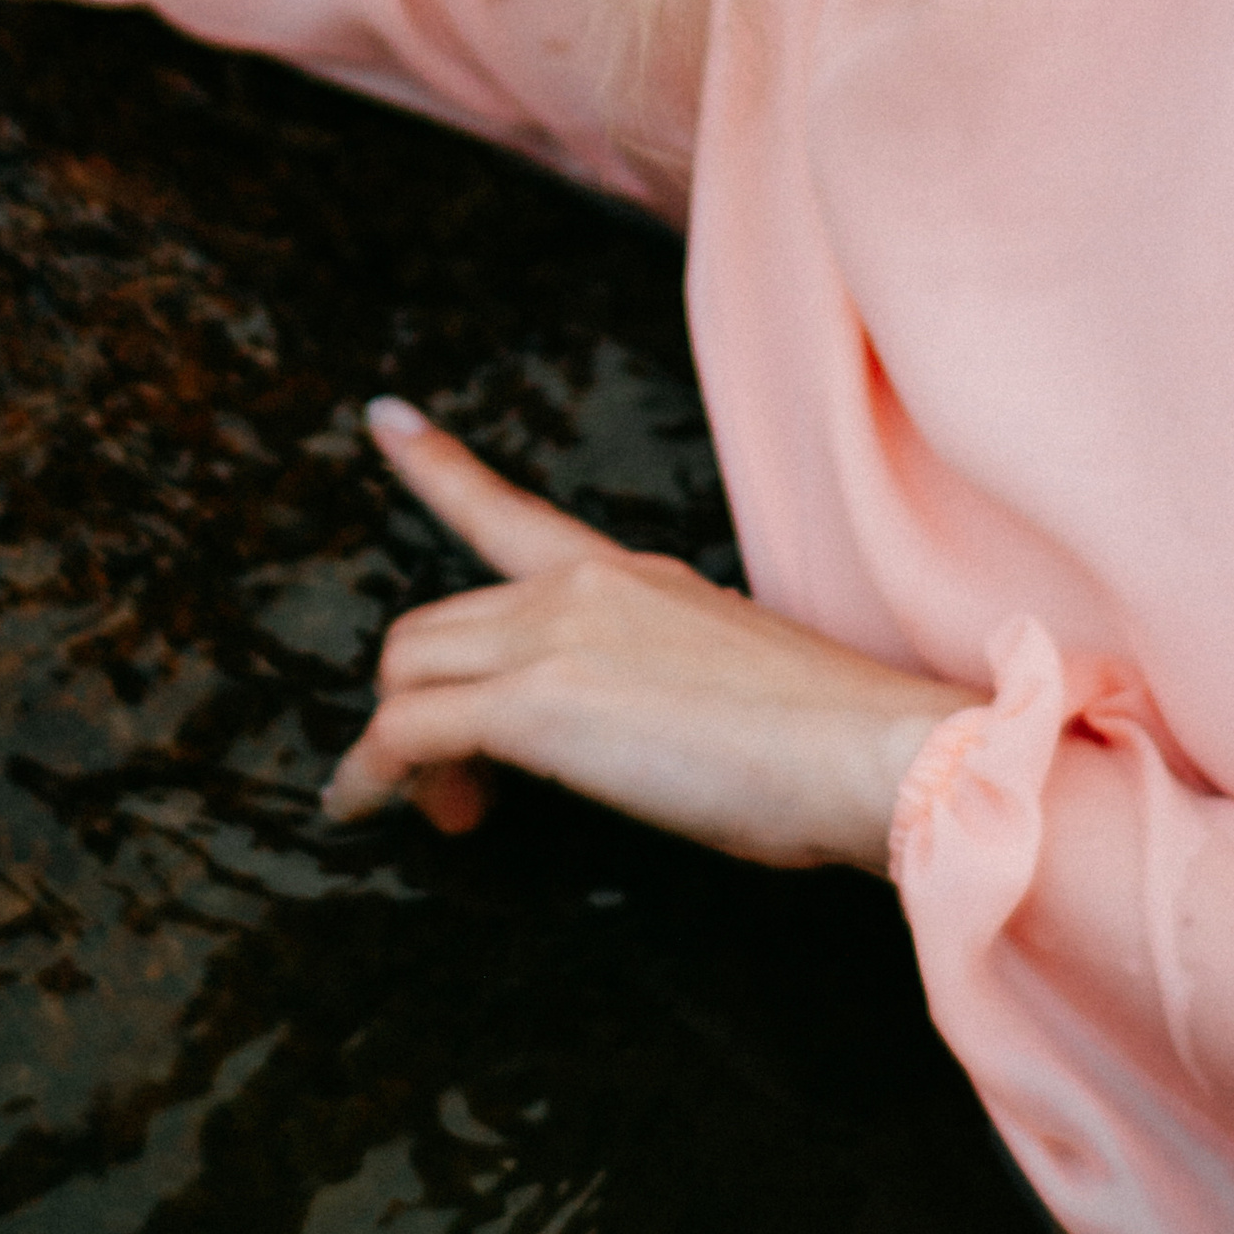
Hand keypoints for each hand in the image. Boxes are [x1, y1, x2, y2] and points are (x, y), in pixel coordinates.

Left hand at [323, 398, 976, 872]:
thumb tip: (640, 731)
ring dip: (405, 750)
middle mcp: (578, 590)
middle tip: (464, 789)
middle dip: (422, 705)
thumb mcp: (732, 678)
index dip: (435, 466)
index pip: (509, 512)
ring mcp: (553, 638)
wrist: (871, 753)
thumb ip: (664, 679)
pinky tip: (362, 809)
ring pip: (408, 673)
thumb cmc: (831, 743)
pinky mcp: (534, 706)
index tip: (383, 419)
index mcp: (628, 577)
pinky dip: (370, 776)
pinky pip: (406, 732)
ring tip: (453, 813)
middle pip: (433, 627)